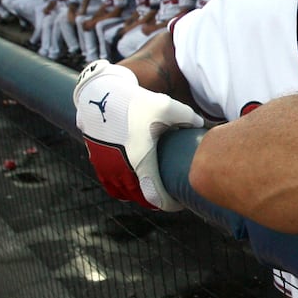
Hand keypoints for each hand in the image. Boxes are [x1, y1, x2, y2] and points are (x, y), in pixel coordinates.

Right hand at [73, 60, 204, 210]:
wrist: (99, 93)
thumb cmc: (135, 101)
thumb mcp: (167, 105)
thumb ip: (189, 117)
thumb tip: (201, 126)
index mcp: (140, 161)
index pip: (156, 197)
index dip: (170, 204)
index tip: (179, 202)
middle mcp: (121, 169)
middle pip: (140, 199)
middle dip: (156, 200)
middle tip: (169, 195)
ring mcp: (106, 167)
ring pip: (124, 194)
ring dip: (138, 195)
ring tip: (151, 189)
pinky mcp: (96, 161)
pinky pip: (110, 186)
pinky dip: (122, 188)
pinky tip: (132, 182)